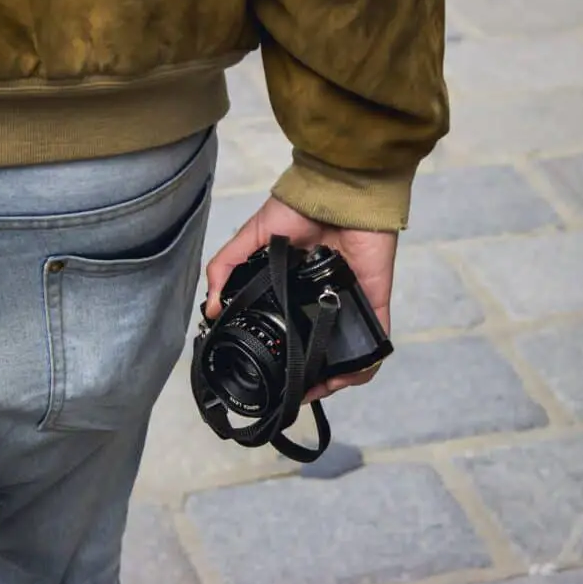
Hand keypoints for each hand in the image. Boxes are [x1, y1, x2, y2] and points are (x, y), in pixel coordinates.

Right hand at [204, 196, 396, 403]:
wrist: (338, 192)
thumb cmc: (299, 209)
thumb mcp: (252, 238)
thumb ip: (227, 267)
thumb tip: (209, 308)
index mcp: (296, 286)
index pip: (290, 327)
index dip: (280, 351)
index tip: (267, 372)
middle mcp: (323, 298)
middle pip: (319, 346)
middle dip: (308, 373)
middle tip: (293, 390)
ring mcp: (350, 302)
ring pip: (347, 351)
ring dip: (336, 376)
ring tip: (318, 390)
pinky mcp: (373, 302)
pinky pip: (374, 342)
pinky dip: (365, 363)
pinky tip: (349, 377)